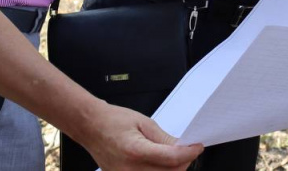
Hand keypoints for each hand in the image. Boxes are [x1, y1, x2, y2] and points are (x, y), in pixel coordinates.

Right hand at [83, 103, 202, 169]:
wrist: (91, 127)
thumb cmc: (113, 121)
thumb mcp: (144, 123)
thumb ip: (164, 138)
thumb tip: (182, 147)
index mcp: (135, 150)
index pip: (171, 158)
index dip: (188, 153)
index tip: (197, 147)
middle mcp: (129, 169)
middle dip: (183, 163)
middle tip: (188, 150)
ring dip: (172, 170)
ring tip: (175, 157)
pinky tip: (162, 164)